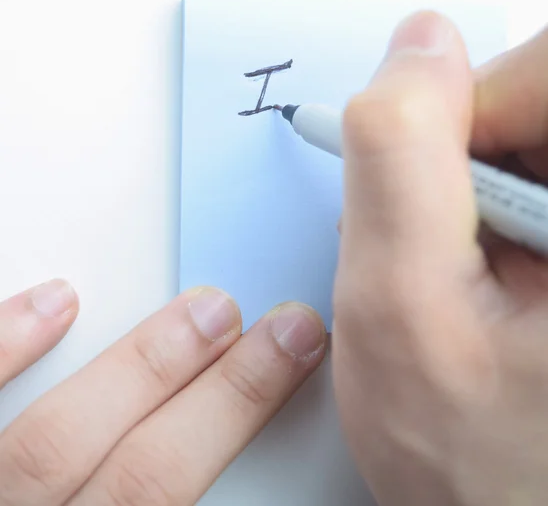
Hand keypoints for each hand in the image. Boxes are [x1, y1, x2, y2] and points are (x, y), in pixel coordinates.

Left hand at [0, 281, 325, 504]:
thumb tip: (229, 480)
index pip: (168, 494)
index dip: (239, 416)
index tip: (289, 361)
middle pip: (142, 473)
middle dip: (225, 392)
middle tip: (279, 331)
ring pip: (53, 440)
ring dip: (141, 368)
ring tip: (206, 313)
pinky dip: (1, 346)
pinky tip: (53, 302)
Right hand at [333, 12, 547, 504]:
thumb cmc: (480, 474)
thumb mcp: (401, 310)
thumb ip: (397, 161)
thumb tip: (417, 47)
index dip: (472, 105)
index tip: (427, 172)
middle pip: (540, 105)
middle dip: (470, 156)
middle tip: (446, 242)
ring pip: (534, 141)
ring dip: (479, 188)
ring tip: (467, 271)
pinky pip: (536, 178)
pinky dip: (497, 209)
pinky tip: (492, 269)